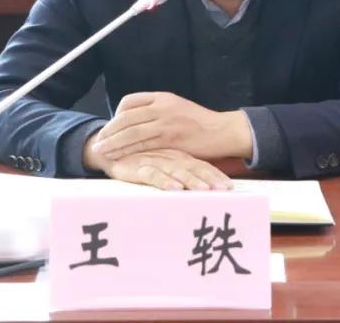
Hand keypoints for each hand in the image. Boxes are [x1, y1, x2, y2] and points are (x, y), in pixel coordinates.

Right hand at [87, 146, 232, 190]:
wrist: (109, 149)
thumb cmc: (141, 158)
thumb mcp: (163, 163)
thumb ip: (181, 169)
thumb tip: (202, 184)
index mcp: (178, 155)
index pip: (200, 164)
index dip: (215, 174)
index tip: (230, 186)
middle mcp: (169, 158)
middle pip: (193, 168)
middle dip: (209, 179)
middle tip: (224, 189)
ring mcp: (154, 161)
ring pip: (176, 171)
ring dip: (191, 181)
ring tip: (205, 190)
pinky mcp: (138, 167)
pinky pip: (153, 175)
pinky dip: (165, 182)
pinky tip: (175, 189)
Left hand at [91, 92, 252, 160]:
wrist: (222, 130)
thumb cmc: (200, 122)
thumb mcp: (177, 107)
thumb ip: (158, 110)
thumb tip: (138, 117)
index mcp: (162, 97)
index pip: (130, 101)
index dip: (117, 114)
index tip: (112, 125)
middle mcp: (162, 106)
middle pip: (126, 117)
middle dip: (109, 130)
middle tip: (98, 141)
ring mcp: (166, 122)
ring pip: (131, 132)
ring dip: (113, 142)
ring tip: (101, 150)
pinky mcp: (170, 139)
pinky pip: (143, 145)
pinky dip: (128, 151)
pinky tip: (119, 157)